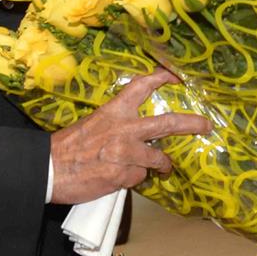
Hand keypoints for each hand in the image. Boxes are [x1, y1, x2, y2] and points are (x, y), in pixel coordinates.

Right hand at [49, 68, 209, 204]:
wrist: (50, 169)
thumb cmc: (69, 146)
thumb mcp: (94, 123)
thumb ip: (117, 124)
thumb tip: (137, 131)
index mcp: (115, 110)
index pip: (142, 86)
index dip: (162, 78)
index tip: (176, 76)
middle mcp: (125, 129)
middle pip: (167, 123)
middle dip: (191, 123)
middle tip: (206, 125)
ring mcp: (126, 153)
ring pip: (158, 159)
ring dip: (162, 165)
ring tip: (164, 168)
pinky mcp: (123, 176)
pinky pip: (140, 178)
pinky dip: (136, 179)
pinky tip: (123, 179)